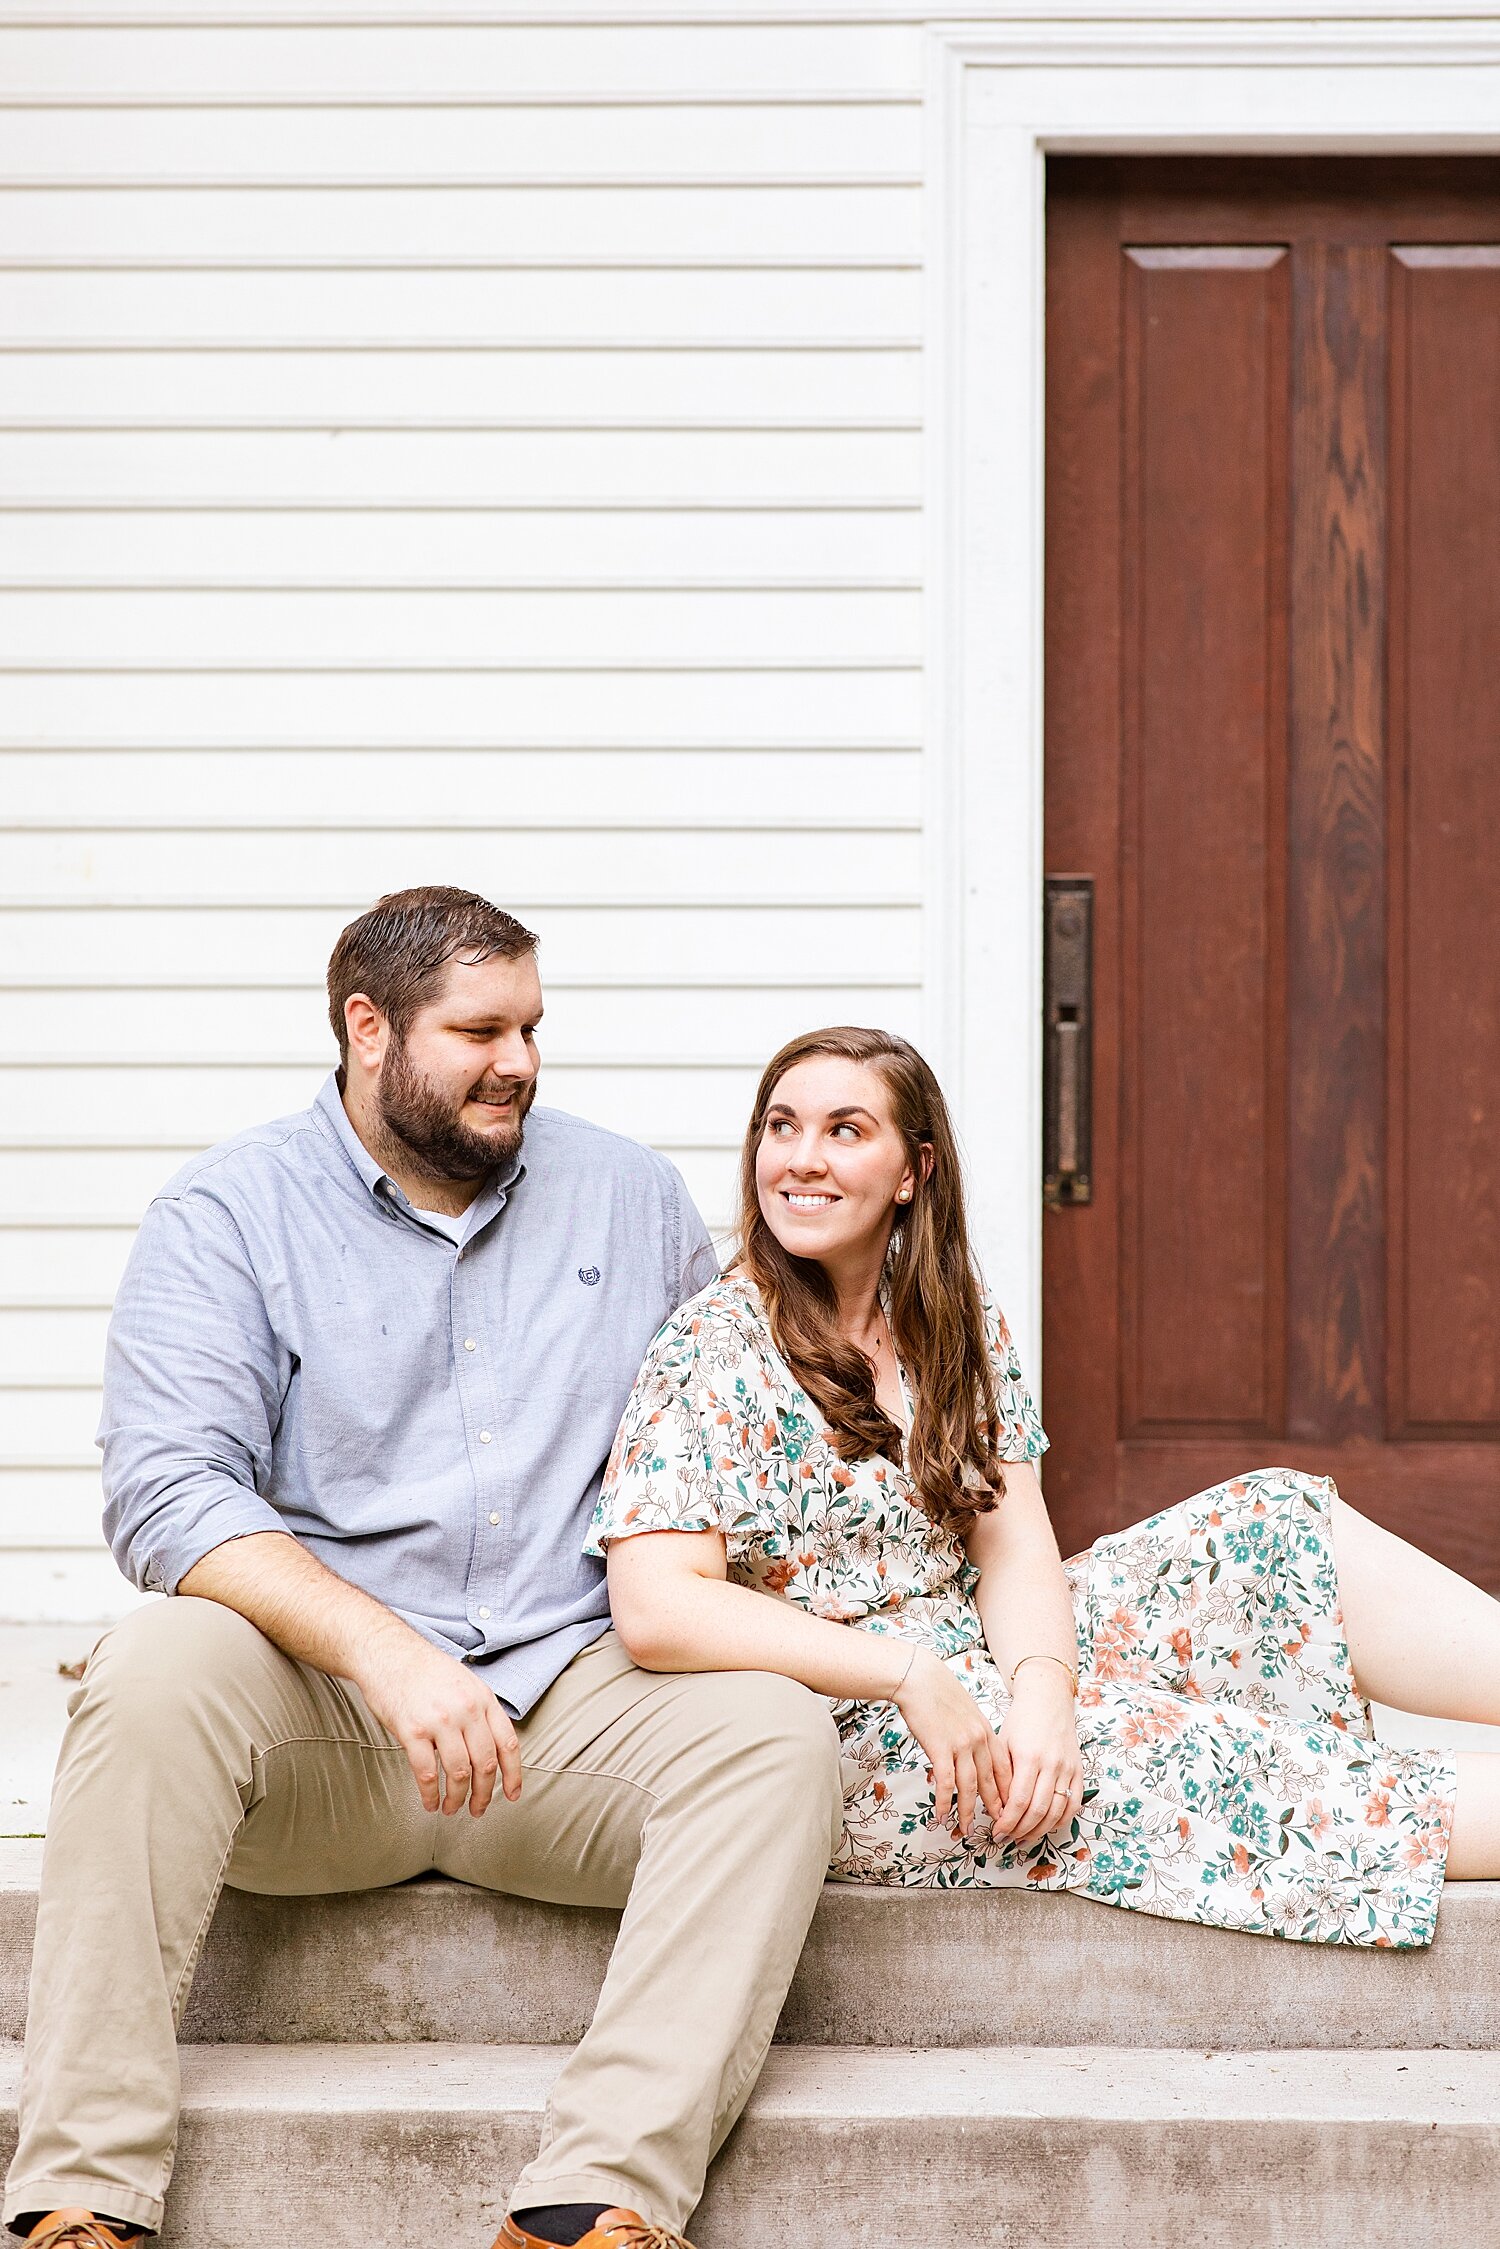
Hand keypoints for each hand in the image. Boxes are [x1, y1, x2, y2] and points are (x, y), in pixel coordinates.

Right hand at [355, 1625, 521, 1816]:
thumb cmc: (423, 1669)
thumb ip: (479, 1712)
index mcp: (483, 1698)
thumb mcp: (464, 1682)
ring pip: (459, 1773)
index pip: (508, 1743)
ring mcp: (440, 1720)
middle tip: (478, 1809)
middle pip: (485, 1764)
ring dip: (457, 1798)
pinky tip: (430, 1802)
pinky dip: (430, 1795)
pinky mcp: (412, 1731)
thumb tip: (489, 1748)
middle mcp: (467, 1710)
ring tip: (451, 1809)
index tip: (512, 1794)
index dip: (513, 1774)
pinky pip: (427, 1774)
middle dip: (484, 1794)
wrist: (386, 1651)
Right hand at [893, 1648, 1005, 1836]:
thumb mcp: (966, 1712)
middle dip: (995, 1810)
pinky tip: (941, 1815)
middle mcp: (979, 1741)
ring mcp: (961, 1745)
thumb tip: (974, 1756)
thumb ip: (974, 1734)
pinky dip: (945, 1802)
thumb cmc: (939, 1693)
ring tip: (966, 1830)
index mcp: (987, 1732)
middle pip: (991, 1783)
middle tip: (997, 1830)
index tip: (1009, 1811)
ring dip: (968, 1812)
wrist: (920, 1678)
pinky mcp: (941, 1748)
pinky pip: (946, 1783)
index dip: (1008, 1794)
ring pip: (970, 1788)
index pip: (1004, 1771)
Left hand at [992, 1663, 1083, 1845]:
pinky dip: (1061, 1821)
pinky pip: (1074, 1804)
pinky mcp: (1079, 1771)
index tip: (996, 1831)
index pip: (1018, 1801)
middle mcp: (1051, 1765)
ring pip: (1057, 1812)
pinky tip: (1046, 1827)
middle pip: (1038, 1811)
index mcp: (1028, 1757)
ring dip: (1039, 1830)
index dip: (1007, 1822)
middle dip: (1020, 1830)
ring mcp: (1068, 1769)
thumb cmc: (1021, 1720)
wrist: (1048, 1699)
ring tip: (1023, 1838)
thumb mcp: (1003, 1742)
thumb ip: (1001, 1775)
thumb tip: (996, 1807)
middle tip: (1006, 1838)